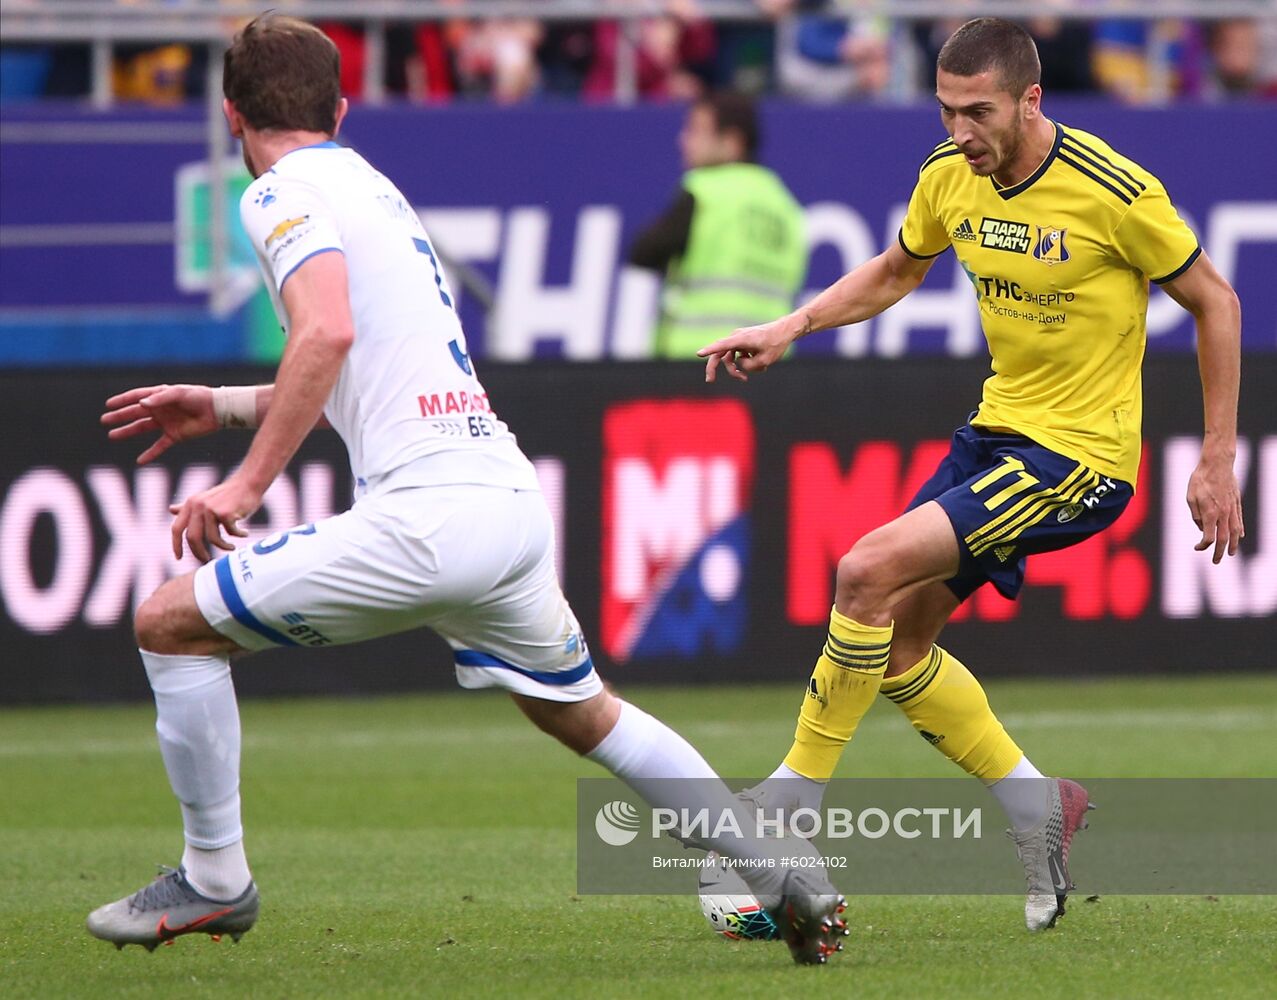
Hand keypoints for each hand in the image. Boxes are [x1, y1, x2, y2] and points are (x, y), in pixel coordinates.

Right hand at [101, 384, 217, 463]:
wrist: (217, 410)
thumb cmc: (198, 397)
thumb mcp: (178, 393)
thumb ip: (160, 399)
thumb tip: (141, 405)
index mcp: (160, 396)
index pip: (137, 397)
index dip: (123, 400)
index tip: (108, 405)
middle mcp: (160, 409)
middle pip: (135, 413)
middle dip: (120, 417)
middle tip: (104, 420)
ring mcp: (166, 423)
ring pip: (142, 429)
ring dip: (128, 432)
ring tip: (112, 436)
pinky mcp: (175, 436)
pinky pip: (159, 446)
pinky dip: (150, 454)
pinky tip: (140, 461)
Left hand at [169, 473, 260, 562]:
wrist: (248, 483)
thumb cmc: (229, 493)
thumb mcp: (205, 499)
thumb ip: (189, 507)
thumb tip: (171, 509)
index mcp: (190, 504)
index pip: (177, 528)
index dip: (176, 545)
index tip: (179, 558)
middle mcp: (198, 506)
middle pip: (193, 538)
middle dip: (199, 552)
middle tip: (207, 560)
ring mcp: (211, 509)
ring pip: (213, 538)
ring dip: (224, 546)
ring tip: (232, 548)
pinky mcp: (225, 513)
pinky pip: (230, 533)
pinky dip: (238, 535)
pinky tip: (244, 533)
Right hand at [697, 314, 803, 382]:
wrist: (785, 331)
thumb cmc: (775, 343)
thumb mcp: (764, 360)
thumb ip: (748, 366)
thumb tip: (739, 365)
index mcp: (741, 339)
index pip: (722, 346)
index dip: (709, 351)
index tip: (699, 353)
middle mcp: (736, 337)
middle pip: (720, 354)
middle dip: (714, 368)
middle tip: (710, 380)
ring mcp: (738, 340)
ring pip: (730, 358)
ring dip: (736, 370)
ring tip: (745, 378)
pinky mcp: (742, 343)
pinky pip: (738, 356)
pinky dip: (745, 363)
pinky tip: (759, 365)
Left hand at [1186, 452, 1244, 563]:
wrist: (1217, 464)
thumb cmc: (1200, 479)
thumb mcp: (1190, 497)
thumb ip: (1195, 515)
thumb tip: (1201, 527)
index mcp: (1210, 513)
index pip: (1209, 537)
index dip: (1203, 546)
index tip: (1197, 548)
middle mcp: (1223, 513)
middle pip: (1224, 539)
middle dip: (1220, 552)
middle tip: (1216, 562)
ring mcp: (1232, 508)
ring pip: (1234, 532)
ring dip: (1232, 545)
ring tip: (1230, 553)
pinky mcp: (1236, 503)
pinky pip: (1239, 521)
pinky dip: (1239, 531)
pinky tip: (1238, 537)